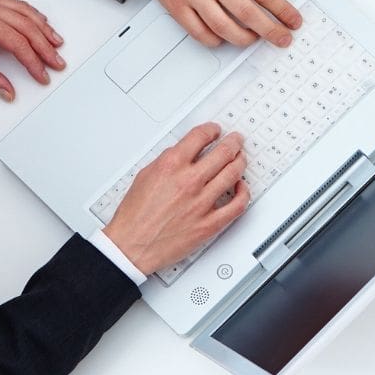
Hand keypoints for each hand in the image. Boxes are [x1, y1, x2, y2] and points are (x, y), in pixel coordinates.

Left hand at [0, 0, 64, 100]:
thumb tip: (7, 90)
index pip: (17, 41)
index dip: (33, 60)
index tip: (42, 75)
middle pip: (26, 25)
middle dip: (44, 45)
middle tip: (57, 62)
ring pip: (23, 11)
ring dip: (42, 27)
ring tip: (56, 42)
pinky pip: (14, 4)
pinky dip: (30, 14)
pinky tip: (37, 21)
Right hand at [102, 123, 249, 274]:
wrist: (131, 246)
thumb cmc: (135, 215)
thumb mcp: (145, 175)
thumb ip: (167, 161)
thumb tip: (185, 153)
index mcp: (171, 166)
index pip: (200, 137)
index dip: (212, 129)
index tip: (215, 130)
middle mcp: (189, 182)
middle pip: (223, 152)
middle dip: (233, 142)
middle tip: (236, 140)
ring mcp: (202, 203)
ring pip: (233, 173)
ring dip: (240, 162)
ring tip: (241, 158)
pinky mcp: (209, 224)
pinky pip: (237, 205)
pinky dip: (243, 192)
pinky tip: (241, 187)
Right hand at [153, 0, 302, 47]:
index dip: (282, 9)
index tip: (293, 20)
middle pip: (247, 13)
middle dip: (270, 30)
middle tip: (283, 38)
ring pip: (224, 27)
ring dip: (245, 38)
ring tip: (256, 39)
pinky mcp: (179, 7)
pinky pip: (199, 33)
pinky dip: (216, 40)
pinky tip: (226, 37)